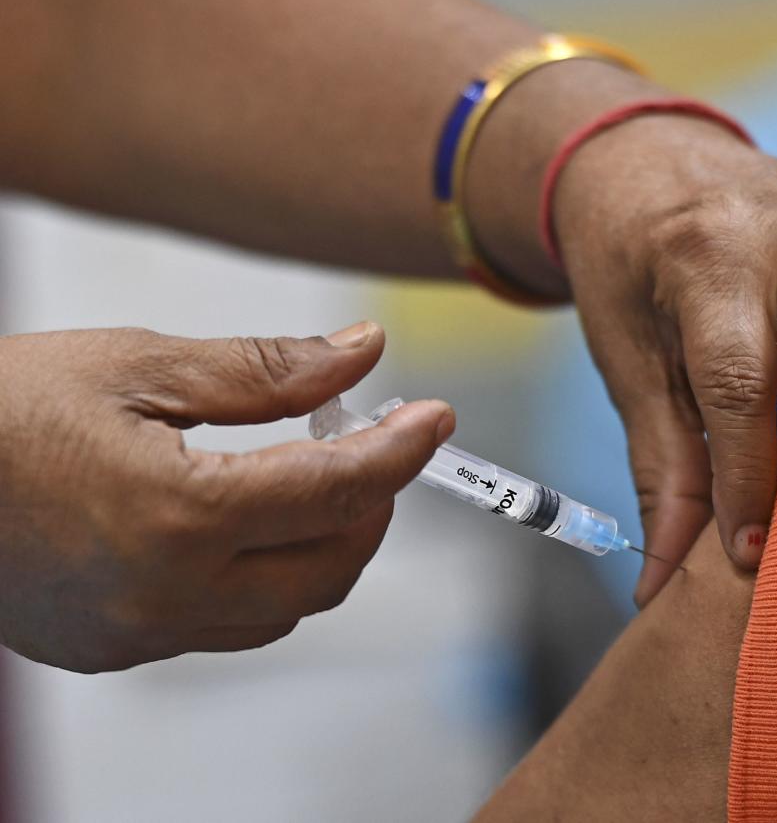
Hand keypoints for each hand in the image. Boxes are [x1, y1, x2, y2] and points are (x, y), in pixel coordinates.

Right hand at [0, 322, 451, 671]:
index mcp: (178, 515)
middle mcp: (166, 594)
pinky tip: (242, 523)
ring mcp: (138, 634)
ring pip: (287, 607)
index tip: (436, 418)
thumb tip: (362, 353)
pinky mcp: (113, 650)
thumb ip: (265, 369)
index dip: (402, 451)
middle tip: (368, 441)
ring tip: (308, 475)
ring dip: (322, 544)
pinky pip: (227, 625)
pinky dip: (262, 576)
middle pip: (331, 566)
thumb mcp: (136, 364)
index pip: (338, 490)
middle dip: (371, 504)